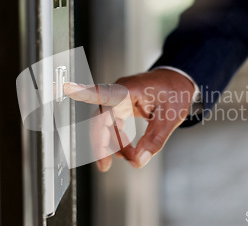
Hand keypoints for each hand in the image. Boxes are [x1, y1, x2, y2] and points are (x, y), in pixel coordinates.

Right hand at [63, 69, 194, 171]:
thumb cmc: (175, 91)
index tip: (69, 89)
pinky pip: (112, 126)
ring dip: (114, 145)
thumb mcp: (170, 119)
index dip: (85, 93)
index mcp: (130, 89)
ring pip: (104, 126)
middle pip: (100, 119)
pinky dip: (118, 141)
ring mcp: (118, 100)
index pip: (104, 93)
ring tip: (131, 157)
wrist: (179, 82)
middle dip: (101, 143)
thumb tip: (139, 161)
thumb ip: (154, 141)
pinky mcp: (120, 107)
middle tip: (105, 165)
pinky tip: (127, 151)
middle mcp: (119, 93)